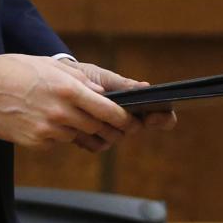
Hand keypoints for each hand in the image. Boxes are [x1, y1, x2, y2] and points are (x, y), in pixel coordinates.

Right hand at [0, 53, 134, 150]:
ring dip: (78, 130)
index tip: (132, 123)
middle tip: (110, 128)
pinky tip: (42, 121)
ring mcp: (49, 130)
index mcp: (69, 90)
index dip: (125, 120)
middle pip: (98, 128)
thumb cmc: (13, 71)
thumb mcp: (49, 67)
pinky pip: (56, 142)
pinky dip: (56, 135)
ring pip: (77, 136)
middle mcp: (62, 112)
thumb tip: (102, 93)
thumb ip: (79, 81)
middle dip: (107, 129)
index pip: (109, 111)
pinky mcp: (36, 142)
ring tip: (64, 117)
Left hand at [56, 59, 177, 145]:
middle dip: (126, 122)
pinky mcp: (93, 140)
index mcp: (135, 104)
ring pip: (116, 139)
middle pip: (136, 129)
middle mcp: (126, 121)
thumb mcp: (103, 77)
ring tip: (89, 113)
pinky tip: (78, 124)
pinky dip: (88, 136)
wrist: (59, 84)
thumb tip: (146, 87)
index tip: (152, 116)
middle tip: (114, 113)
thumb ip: (123, 84)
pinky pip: (98, 146)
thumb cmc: (86, 77)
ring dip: (104, 127)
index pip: (161, 116)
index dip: (163, 119)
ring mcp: (110, 132)